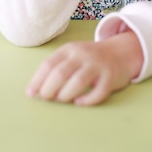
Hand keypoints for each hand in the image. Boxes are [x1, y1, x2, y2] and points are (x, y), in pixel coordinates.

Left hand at [26, 30, 143, 105]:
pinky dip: (87, 100)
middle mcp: (82, 54)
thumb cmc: (89, 59)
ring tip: (62, 100)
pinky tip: (80, 102)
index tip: (31, 93)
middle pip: (61, 73)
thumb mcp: (72, 56)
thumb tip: (33, 90)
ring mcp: (97, 65)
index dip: (37, 80)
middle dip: (49, 89)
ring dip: (65, 94)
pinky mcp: (110, 76)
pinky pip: (98, 91)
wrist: (121, 52)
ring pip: (78, 81)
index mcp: (69, 49)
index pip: (48, 64)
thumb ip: (56, 68)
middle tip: (47, 99)